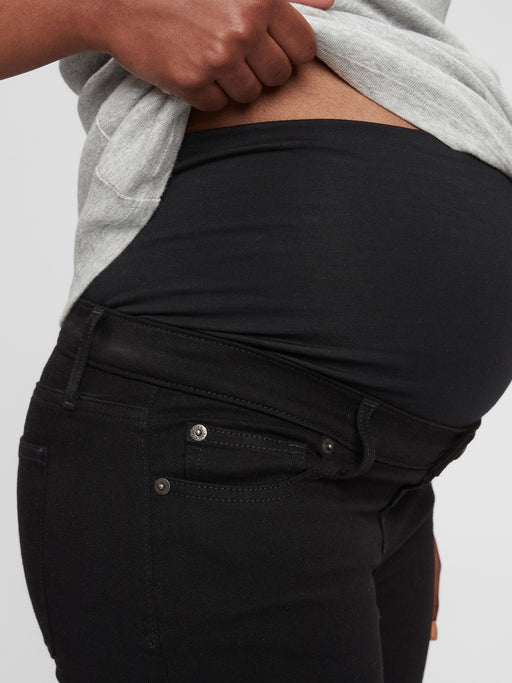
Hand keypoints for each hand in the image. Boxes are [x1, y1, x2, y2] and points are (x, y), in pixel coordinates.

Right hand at [99, 0, 334, 110]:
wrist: (119, 1)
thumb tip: (329, 3)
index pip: (303, 49)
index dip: (289, 52)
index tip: (270, 48)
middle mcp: (242, 28)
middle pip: (279, 76)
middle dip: (262, 70)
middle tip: (236, 53)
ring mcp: (216, 58)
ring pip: (251, 95)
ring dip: (235, 84)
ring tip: (213, 59)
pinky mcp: (191, 81)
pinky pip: (219, 105)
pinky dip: (208, 94)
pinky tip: (193, 69)